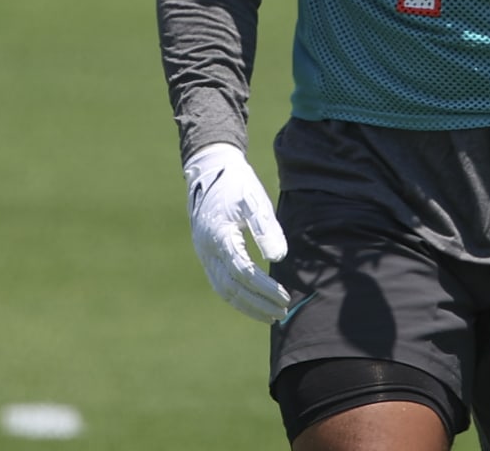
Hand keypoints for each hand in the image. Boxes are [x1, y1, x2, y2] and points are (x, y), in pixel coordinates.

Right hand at [182, 143, 290, 322]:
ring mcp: (205, 255)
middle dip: (258, 303)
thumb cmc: (236, 185)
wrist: (210, 172)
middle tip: (282, 312)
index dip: (265, 287)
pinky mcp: (207, 256)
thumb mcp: (253, 200)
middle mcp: (208, 251)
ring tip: (272, 316)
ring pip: (224, 291)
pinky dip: (238, 298)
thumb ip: (265, 228)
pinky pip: (220, 285)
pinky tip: (255, 304)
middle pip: (232, 288)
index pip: (243, 272)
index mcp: (219, 237)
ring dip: (248, 306)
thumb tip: (278, 258)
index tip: (284, 296)